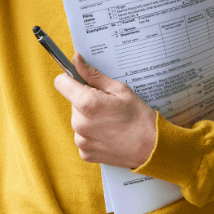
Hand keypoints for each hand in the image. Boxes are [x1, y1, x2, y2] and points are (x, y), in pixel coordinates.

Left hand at [54, 53, 157, 168]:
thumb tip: (76, 60)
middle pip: (72, 102)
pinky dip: (92, 134)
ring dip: (89, 118)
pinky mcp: (85, 153)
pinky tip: (109, 134)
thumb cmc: (139, 117)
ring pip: (77, 119)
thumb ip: (94, 75)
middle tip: (108, 105)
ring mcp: (81, 140)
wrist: (152, 148)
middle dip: (86, 100)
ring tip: (111, 121)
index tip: (83, 81)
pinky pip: (82, 136)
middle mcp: (79, 123)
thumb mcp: (120, 90)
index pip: (61, 82)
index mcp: (87, 103)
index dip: (71, 78)